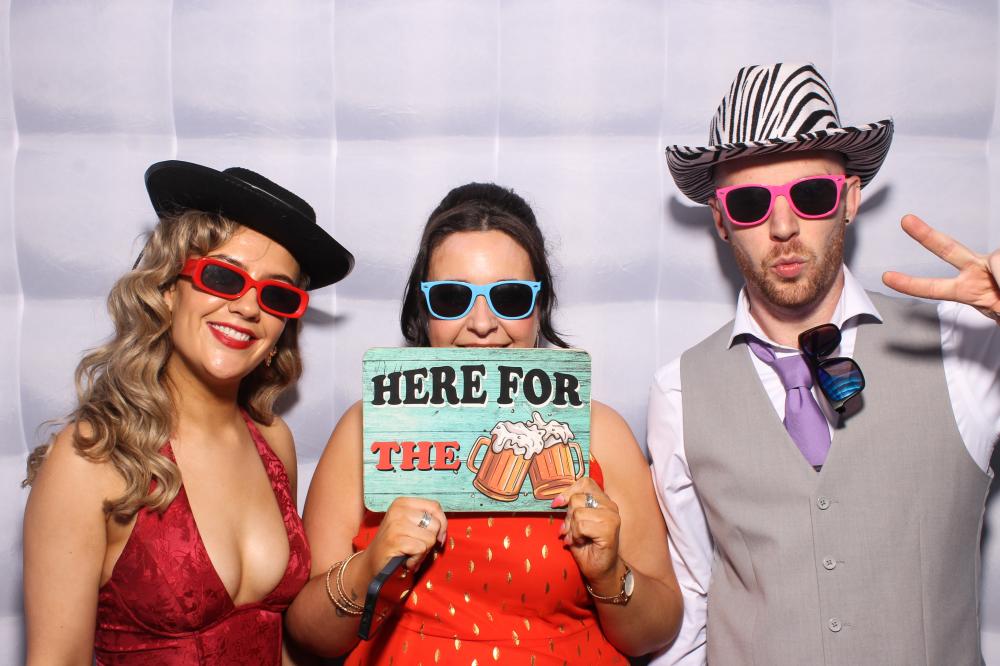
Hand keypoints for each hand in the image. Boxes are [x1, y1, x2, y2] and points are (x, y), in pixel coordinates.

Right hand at [365, 497, 446, 575]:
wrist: (372, 562)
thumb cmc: (395, 544)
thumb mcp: (409, 525)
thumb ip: (427, 521)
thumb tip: (443, 531)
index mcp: (402, 502)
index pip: (435, 506)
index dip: (442, 523)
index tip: (438, 536)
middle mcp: (398, 510)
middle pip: (435, 524)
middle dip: (431, 540)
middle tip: (417, 547)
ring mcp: (396, 524)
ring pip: (430, 538)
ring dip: (423, 552)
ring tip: (410, 553)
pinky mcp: (395, 540)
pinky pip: (421, 549)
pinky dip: (417, 559)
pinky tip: (406, 560)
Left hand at [551, 478, 622, 589]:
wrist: (600, 569)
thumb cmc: (587, 546)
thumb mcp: (576, 522)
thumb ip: (571, 508)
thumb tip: (556, 501)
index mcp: (603, 500)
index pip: (585, 482)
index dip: (568, 491)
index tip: (557, 504)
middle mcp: (610, 506)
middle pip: (577, 498)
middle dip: (568, 516)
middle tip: (571, 530)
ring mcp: (611, 517)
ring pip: (578, 513)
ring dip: (572, 528)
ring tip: (578, 537)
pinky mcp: (610, 530)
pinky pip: (581, 525)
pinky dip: (576, 535)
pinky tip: (581, 542)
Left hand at [883, 214, 999, 322]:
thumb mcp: (999, 310)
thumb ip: (996, 294)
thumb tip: (996, 268)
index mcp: (968, 290)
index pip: (934, 288)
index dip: (910, 284)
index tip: (886, 277)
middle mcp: (977, 270)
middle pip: (949, 249)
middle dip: (926, 235)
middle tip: (905, 220)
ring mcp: (994, 260)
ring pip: (996, 259)